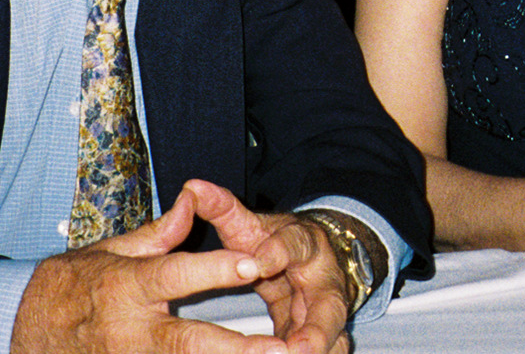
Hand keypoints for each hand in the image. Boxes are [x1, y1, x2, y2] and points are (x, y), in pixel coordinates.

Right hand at [9, 187, 280, 353]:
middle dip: (239, 349)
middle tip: (283, 348)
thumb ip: (159, 234)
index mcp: (128, 287)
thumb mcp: (111, 252)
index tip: (254, 264)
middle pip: (191, 343)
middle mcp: (132, 332)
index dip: (216, 270)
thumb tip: (193, 199)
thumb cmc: (71, 287)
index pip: (178, 275)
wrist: (22, 332)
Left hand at [186, 181, 354, 353]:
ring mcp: (328, 311)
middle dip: (317, 330)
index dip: (276, 253)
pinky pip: (327, 350)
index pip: (294, 244)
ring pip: (332, 336)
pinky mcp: (325, 336)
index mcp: (304, 244)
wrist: (312, 257)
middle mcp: (324, 279)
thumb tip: (192, 187)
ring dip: (319, 350)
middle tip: (297, 349)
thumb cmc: (275, 243)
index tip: (255, 264)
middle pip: (329, 305)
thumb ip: (222, 209)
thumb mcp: (252, 225)